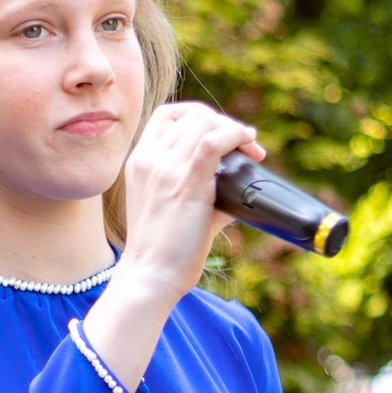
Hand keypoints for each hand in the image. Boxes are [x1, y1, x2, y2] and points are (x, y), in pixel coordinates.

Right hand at [80, 103, 259, 389]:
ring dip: (235, 129)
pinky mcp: (186, 184)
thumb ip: (199, 191)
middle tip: (246, 144)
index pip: (168, 116)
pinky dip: (236, 136)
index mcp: (140, 161)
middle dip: (224, 122)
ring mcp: (165, 169)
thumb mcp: (168, 208)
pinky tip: (249, 145)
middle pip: (192, 116)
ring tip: (251, 147)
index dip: (200, 115)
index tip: (221, 132)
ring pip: (205, 124)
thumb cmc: (162, 252)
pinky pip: (214, 141)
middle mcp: (149, 159)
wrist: (149, 276)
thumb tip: (237, 191)